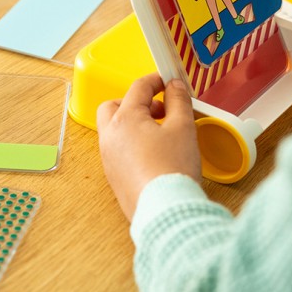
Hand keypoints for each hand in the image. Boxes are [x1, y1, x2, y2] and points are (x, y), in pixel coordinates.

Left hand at [97, 73, 199, 220]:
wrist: (165, 211)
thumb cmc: (173, 168)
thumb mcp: (183, 127)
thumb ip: (179, 100)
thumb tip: (174, 86)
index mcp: (124, 120)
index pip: (138, 88)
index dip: (156, 80)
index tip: (170, 80)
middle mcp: (110, 137)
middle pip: (115, 107)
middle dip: (136, 102)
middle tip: (160, 109)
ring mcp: (108, 159)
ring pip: (115, 129)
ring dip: (134, 123)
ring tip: (162, 133)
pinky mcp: (113, 177)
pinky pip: (118, 150)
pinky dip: (132, 143)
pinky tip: (155, 154)